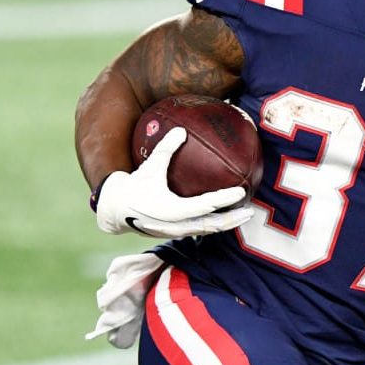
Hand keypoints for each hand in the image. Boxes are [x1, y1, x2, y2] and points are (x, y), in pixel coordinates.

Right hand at [95, 127, 253, 237]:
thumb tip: (182, 130)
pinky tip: (225, 215)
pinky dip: (214, 224)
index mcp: (171, 210)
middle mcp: (176, 225)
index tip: (241, 192)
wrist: (114, 210)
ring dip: (226, 224)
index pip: (204, 206)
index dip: (224, 200)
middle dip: (232, 220)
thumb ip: (165, 148)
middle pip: (211, 226)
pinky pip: (199, 229)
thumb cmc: (134, 186)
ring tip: (243, 216)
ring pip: (206, 230)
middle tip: (250, 211)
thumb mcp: (150, 166)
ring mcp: (176, 232)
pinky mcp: (174, 234)